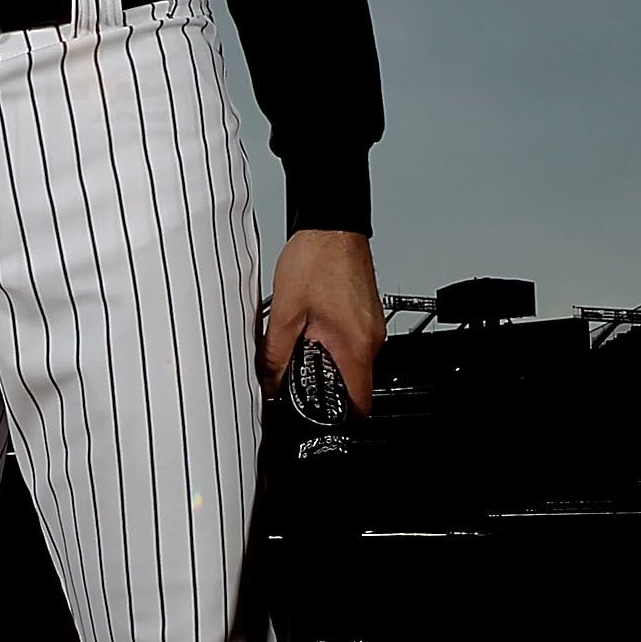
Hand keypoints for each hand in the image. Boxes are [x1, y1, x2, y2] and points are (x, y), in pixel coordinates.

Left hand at [260, 228, 380, 413]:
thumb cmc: (317, 258)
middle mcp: (371, 338)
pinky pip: (353, 341)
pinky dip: (333, 342)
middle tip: (298, 375)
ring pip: (352, 362)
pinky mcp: (366, 312)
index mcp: (355, 345)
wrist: (331, 223)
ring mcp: (372, 325)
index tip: (317, 417)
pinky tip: (313, 325)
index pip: (359, 404)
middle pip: (354, 384)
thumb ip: (274, 354)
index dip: (338, 418)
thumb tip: (268, 380)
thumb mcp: (284, 313)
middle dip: (325, 386)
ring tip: (303, 343)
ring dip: (327, 361)